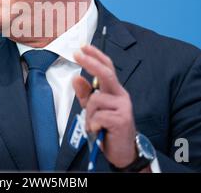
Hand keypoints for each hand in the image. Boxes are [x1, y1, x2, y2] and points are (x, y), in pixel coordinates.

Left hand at [73, 45, 137, 168]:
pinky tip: (99, 130)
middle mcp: (121, 96)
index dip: (95, 56)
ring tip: (94, 125)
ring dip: (89, 114)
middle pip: (106, 74)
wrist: (123, 152)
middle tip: (77, 53)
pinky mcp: (121, 119)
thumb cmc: (109, 129)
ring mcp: (123, 107)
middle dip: (90, 62)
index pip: (107, 68)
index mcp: (115, 91)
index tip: (83, 47)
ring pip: (95, 100)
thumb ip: (85, 94)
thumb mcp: (93, 110)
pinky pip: (97, 116)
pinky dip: (93, 124)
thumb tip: (76, 78)